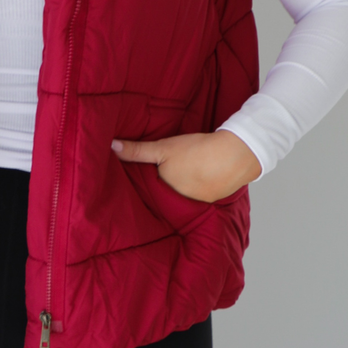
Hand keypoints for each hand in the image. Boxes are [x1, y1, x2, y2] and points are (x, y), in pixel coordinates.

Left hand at [111, 128, 261, 201]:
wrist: (235, 156)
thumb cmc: (197, 151)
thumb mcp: (163, 148)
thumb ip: (137, 150)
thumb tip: (111, 146)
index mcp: (164, 189)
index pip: (151, 187)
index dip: (150, 179)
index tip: (146, 174)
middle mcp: (178, 200)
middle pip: (167, 190)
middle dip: (167, 184)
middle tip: (171, 170)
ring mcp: (196, 202)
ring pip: (185, 192)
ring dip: (185, 185)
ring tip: (189, 171)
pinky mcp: (213, 199)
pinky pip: (202, 192)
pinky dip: (202, 185)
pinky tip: (205, 174)